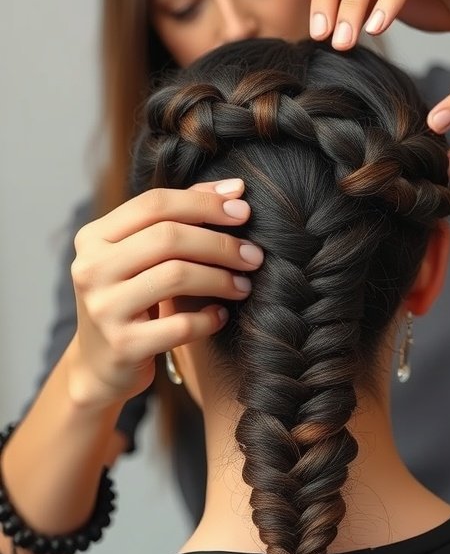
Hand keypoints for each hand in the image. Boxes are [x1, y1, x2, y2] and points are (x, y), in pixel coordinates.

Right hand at [67, 180, 262, 407]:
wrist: (101, 365)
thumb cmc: (133, 298)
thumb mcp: (142, 255)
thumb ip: (181, 216)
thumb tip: (236, 188)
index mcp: (94, 237)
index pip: (155, 203)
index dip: (204, 203)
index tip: (243, 211)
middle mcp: (91, 268)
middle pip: (168, 237)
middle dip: (220, 244)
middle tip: (254, 255)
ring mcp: (103, 308)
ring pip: (176, 276)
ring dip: (221, 278)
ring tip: (243, 285)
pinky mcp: (123, 345)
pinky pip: (181, 325)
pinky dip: (209, 318)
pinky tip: (221, 316)